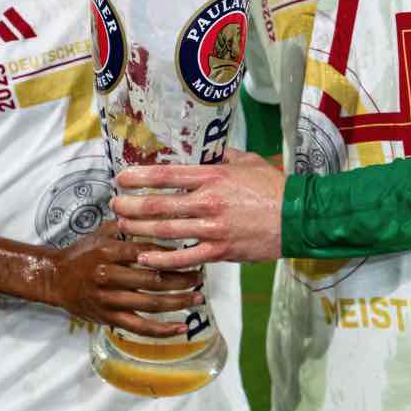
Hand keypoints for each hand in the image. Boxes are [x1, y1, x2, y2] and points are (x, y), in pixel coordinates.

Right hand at [48, 220, 203, 336]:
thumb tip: (156, 210)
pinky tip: (181, 327)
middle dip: (181, 279)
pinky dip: (162, 330)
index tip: (192, 254)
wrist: (56, 279)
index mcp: (109, 251)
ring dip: (178, 302)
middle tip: (201, 277)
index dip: (172, 255)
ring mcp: (109, 300)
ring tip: (198, 298)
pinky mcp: (108, 318)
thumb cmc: (83, 252)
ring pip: (150, 304)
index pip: (147, 253)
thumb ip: (127, 223)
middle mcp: (109, 275)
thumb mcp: (102, 231)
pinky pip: (139, 327)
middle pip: (153, 279)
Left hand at [111, 147, 284, 267]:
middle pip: (158, 206)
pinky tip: (144, 256)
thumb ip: (223, 156)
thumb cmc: (273, 187)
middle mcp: (207, 202)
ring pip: (165, 232)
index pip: (166, 176)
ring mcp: (212, 229)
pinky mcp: (219, 251)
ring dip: (138, 230)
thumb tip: (207, 150)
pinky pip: (183, 258)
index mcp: (212, 176)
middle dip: (130, 206)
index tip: (121, 178)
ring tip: (122, 227)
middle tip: (114, 205)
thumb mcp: (247, 161)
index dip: (139, 177)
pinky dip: (161, 259)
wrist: (297, 217)